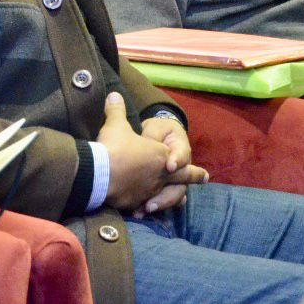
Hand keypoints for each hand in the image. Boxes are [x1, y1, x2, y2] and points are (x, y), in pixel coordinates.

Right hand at [97, 93, 205, 211]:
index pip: (178, 157)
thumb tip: (114, 94)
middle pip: (181, 178)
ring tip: (180, 201)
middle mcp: (159, 175)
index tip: (204, 171)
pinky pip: (145, 204)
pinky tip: (146, 209)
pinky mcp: (135, 202)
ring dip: (173, 197)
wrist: (99, 173)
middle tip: (205, 178)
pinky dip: (147, 205)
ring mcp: (149, 191)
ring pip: (166, 195)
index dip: (187, 162)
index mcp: (159, 155)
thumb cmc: (113, 147)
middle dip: (194, 177)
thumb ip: (117, 110)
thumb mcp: (115, 124)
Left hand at [133, 117, 206, 216]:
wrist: (153, 138)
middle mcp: (180, 169)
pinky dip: (151, 207)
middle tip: (155, 199)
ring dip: (161, 203)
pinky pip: (162, 202)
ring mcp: (173, 181)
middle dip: (169, 194)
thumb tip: (146, 141)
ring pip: (173, 196)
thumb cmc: (156, 131)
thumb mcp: (154, 128)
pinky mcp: (162, 189)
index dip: (178, 160)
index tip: (170, 166)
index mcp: (180, 149)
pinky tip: (139, 212)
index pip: (182, 154)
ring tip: (147, 208)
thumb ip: (151, 135)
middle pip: (181, 184)